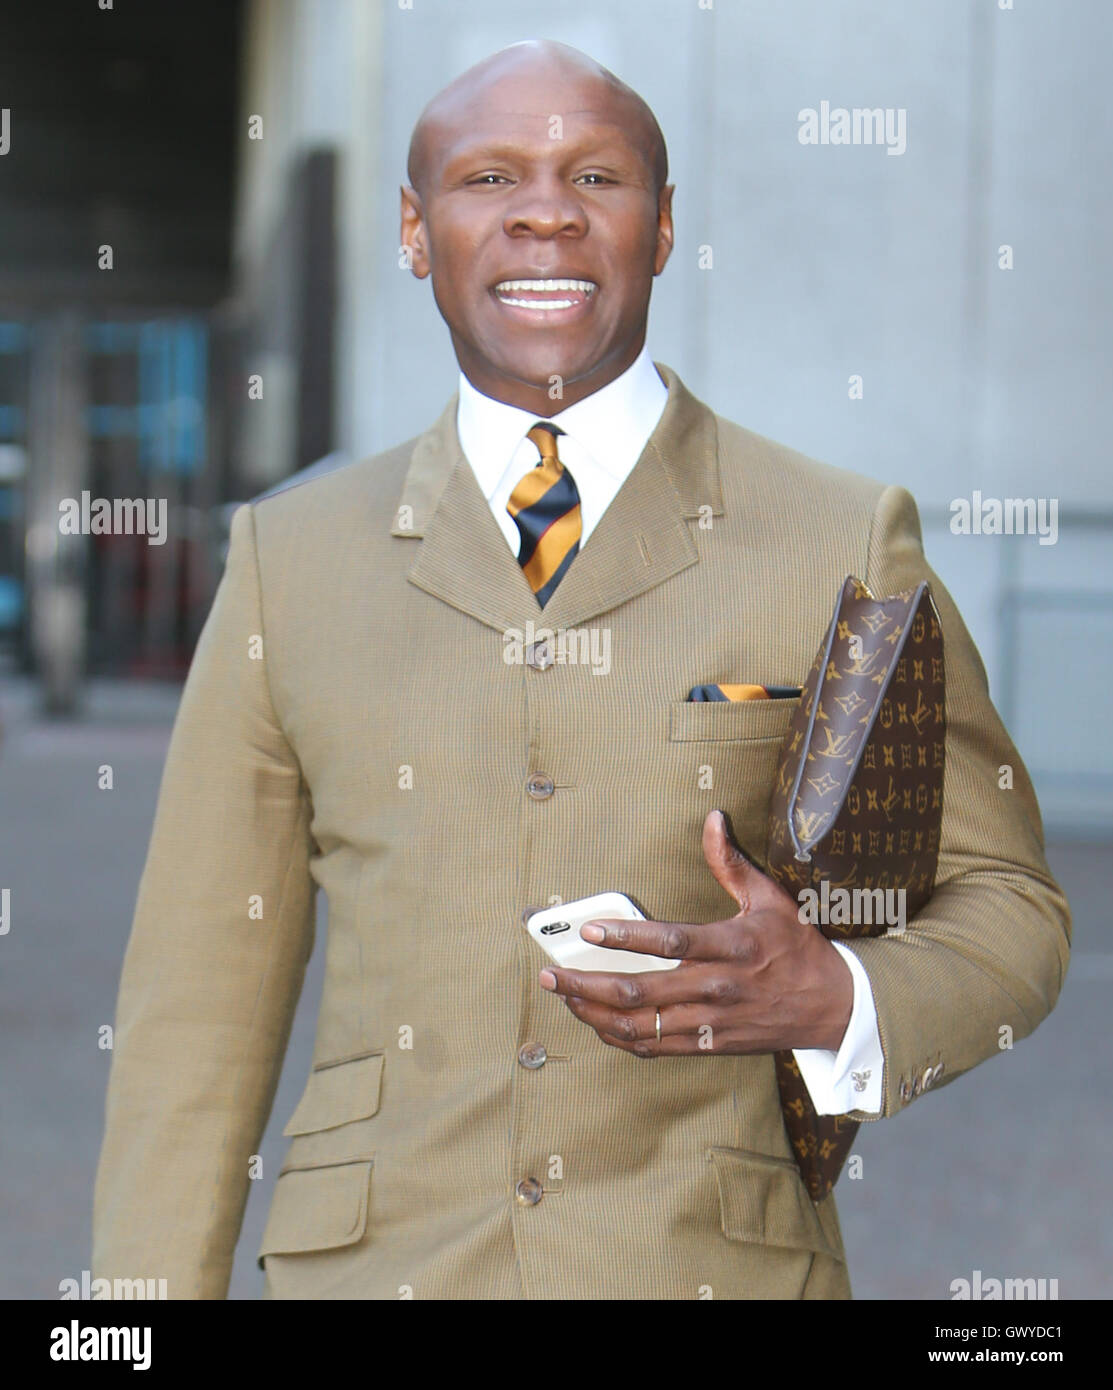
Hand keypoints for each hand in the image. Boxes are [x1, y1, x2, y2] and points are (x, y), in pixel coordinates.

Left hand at [539, 810, 853, 1056]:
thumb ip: (731, 862)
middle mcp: (717, 987)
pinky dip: (619, 1037)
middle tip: (551, 973)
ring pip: (641, 1025)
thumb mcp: (772, 898)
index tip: (591, 930)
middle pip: (641, 992)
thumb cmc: (798, 948)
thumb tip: (712, 818)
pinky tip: (595, 1021)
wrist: (834, 1007)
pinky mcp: (708, 1044)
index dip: (628, 938)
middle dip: (588, 983)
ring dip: (594, 1013)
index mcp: (732, 946)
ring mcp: (710, 1021)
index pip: (672, 942)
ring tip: (563, 994)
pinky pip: (655, 1047)